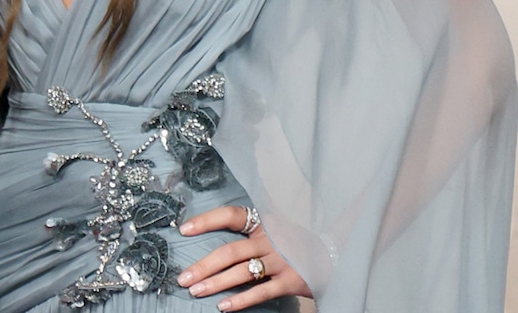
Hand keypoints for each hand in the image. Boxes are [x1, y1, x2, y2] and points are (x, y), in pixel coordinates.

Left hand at [175, 205, 311, 310]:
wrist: (334, 252)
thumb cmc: (296, 240)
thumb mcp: (275, 225)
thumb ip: (251, 227)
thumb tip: (221, 228)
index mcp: (263, 222)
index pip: (230, 216)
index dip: (206, 221)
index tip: (184, 229)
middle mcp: (269, 240)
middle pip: (229, 251)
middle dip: (203, 265)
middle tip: (183, 276)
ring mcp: (280, 261)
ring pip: (240, 273)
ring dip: (215, 283)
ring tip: (196, 290)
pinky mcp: (290, 282)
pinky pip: (260, 292)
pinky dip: (240, 301)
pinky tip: (223, 307)